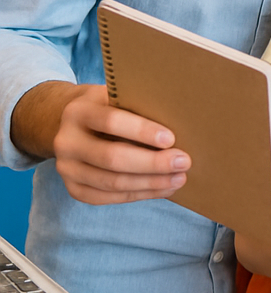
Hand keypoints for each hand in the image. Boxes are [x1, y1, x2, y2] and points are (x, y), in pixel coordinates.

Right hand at [50, 84, 190, 203]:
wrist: (69, 122)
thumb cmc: (107, 106)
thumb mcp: (116, 95)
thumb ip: (138, 104)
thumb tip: (180, 120)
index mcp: (78, 111)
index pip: (111, 122)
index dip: (142, 131)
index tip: (171, 139)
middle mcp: (66, 141)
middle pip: (112, 158)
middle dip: (152, 163)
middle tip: (183, 162)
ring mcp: (66, 168)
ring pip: (112, 182)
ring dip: (150, 183)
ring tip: (179, 178)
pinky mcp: (73, 188)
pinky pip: (107, 197)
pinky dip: (138, 195)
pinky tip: (163, 189)